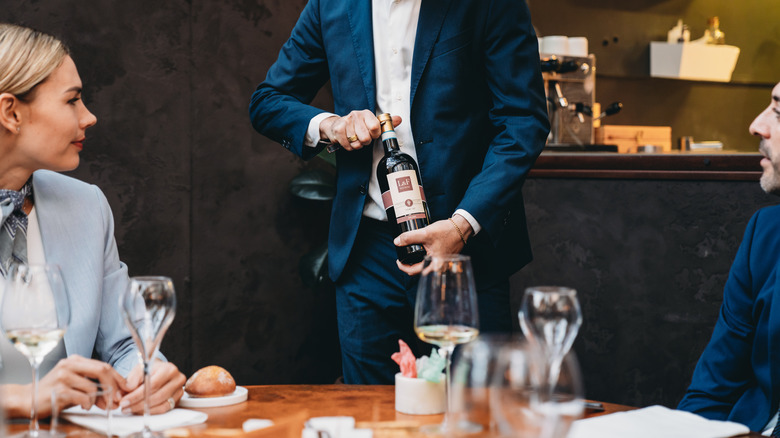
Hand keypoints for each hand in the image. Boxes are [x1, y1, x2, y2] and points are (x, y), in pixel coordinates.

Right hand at [2, 355, 124, 417]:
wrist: (27, 399)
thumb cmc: (54, 392)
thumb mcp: (76, 384)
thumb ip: (94, 385)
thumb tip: (116, 395)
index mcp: (75, 360)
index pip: (104, 365)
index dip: (118, 378)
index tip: (126, 389)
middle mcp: (70, 364)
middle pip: (102, 371)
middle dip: (113, 387)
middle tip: (116, 400)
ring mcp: (63, 376)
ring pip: (93, 386)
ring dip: (98, 400)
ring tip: (92, 406)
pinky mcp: (59, 389)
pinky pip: (83, 397)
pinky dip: (87, 404)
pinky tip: (83, 406)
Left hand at [120, 360, 185, 414]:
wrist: (158, 371)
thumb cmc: (149, 370)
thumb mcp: (139, 369)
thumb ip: (132, 379)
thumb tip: (128, 389)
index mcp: (169, 369)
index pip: (153, 385)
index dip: (137, 395)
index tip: (124, 401)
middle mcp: (177, 379)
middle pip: (158, 396)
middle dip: (138, 404)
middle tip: (125, 407)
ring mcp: (179, 390)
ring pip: (162, 405)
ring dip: (144, 410)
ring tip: (131, 409)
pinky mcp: (177, 400)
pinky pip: (164, 409)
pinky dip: (151, 412)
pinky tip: (140, 410)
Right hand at [319, 110, 401, 150]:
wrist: (336, 125)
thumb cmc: (357, 125)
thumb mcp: (372, 122)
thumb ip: (386, 123)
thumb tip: (399, 119)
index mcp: (366, 113)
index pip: (375, 127)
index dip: (375, 135)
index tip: (372, 134)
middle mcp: (356, 115)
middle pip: (366, 138)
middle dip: (365, 142)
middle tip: (362, 138)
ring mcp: (346, 121)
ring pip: (356, 143)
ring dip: (356, 145)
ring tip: (354, 139)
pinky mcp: (338, 129)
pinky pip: (347, 145)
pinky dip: (348, 147)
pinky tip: (348, 141)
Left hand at [393, 215, 472, 275]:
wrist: (461, 228)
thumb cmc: (447, 232)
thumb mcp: (426, 233)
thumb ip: (410, 237)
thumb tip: (397, 242)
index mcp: (434, 265)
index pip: (413, 272)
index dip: (403, 267)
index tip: (398, 260)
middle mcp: (438, 268)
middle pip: (418, 271)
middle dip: (408, 265)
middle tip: (402, 257)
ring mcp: (441, 264)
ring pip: (424, 266)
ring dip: (415, 262)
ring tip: (409, 253)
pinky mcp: (443, 259)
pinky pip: (430, 262)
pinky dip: (423, 258)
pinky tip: (419, 251)